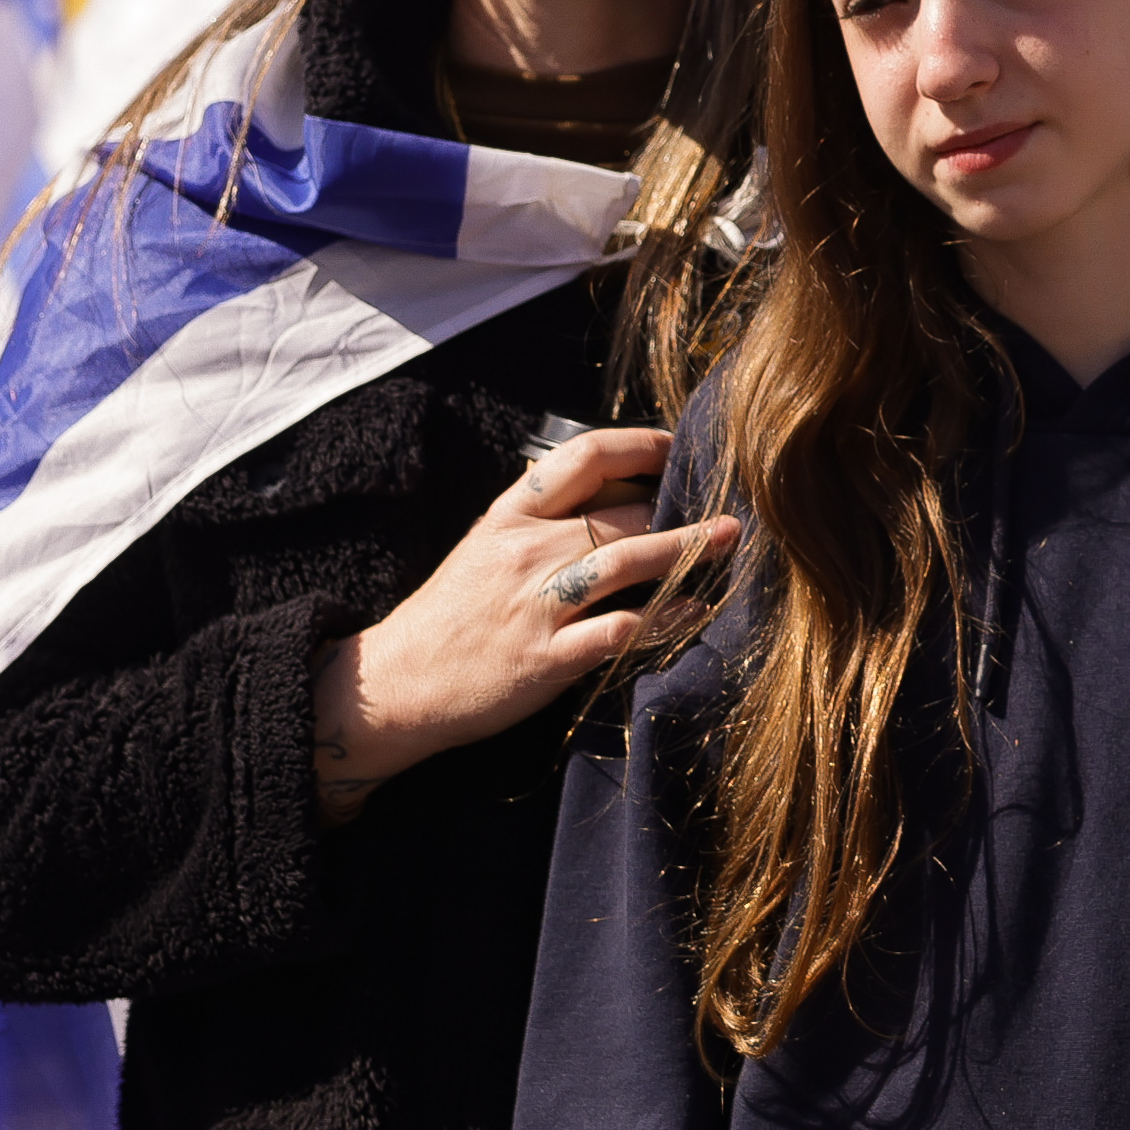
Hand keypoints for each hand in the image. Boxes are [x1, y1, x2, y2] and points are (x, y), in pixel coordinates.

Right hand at [311, 428, 739, 824]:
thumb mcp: (483, 549)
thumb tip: (607, 496)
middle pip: (618, 510)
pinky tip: (696, 610)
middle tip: (730, 501)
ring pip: (625, 559)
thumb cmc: (449, 617)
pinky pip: (619, 630)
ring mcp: (537, 604)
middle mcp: (525, 551)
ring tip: (731, 538)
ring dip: (686, 547)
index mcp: (509, 516)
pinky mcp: (547, 657)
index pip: (582, 458)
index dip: (639, 446)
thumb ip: (537, 522)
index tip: (681, 448)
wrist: (398, 683)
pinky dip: (664, 618)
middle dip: (679, 504)